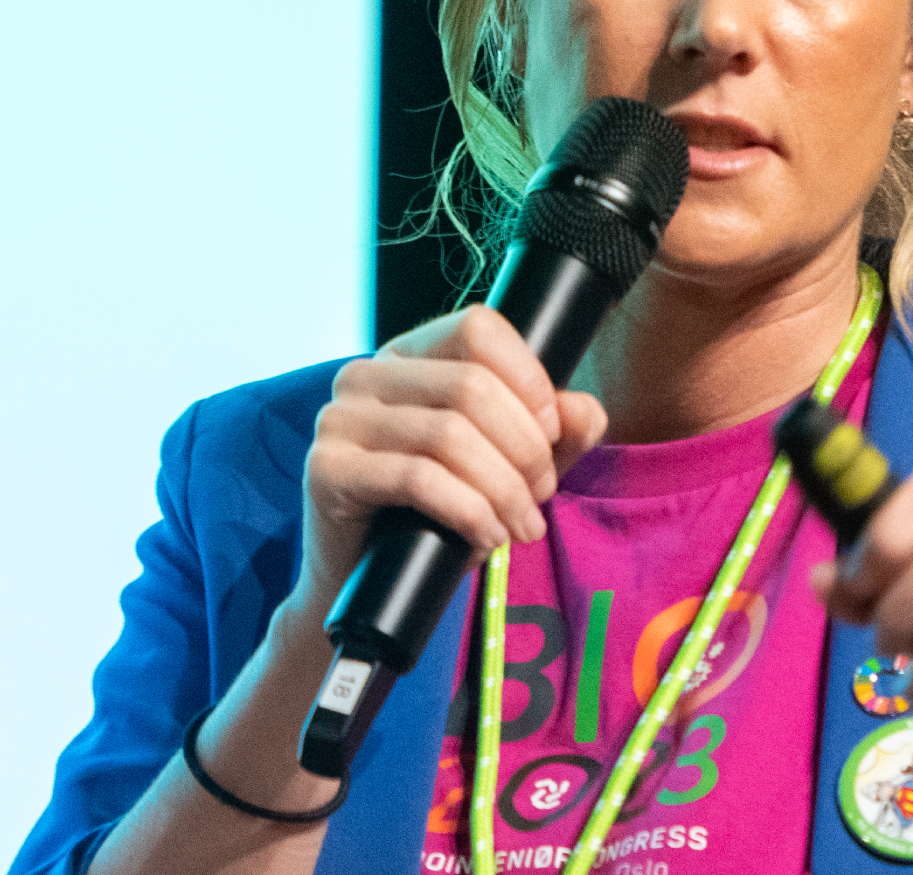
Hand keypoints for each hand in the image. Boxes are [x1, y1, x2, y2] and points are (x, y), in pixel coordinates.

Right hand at [293, 305, 608, 617]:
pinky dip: (469, 511)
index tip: (552, 433)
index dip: (529, 379)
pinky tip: (487, 537)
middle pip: (471, 386)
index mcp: (409, 355)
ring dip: (503, 489)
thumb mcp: (510, 466)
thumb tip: (585, 412)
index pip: (478, 329)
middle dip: (525, 449)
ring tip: (521, 526)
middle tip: (539, 497)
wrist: (370, 584)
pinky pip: (418, 478)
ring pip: (449, 435)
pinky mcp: (327, 469)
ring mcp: (339, 419)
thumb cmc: (439, 514)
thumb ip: (555, 434)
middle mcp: (366, 375)